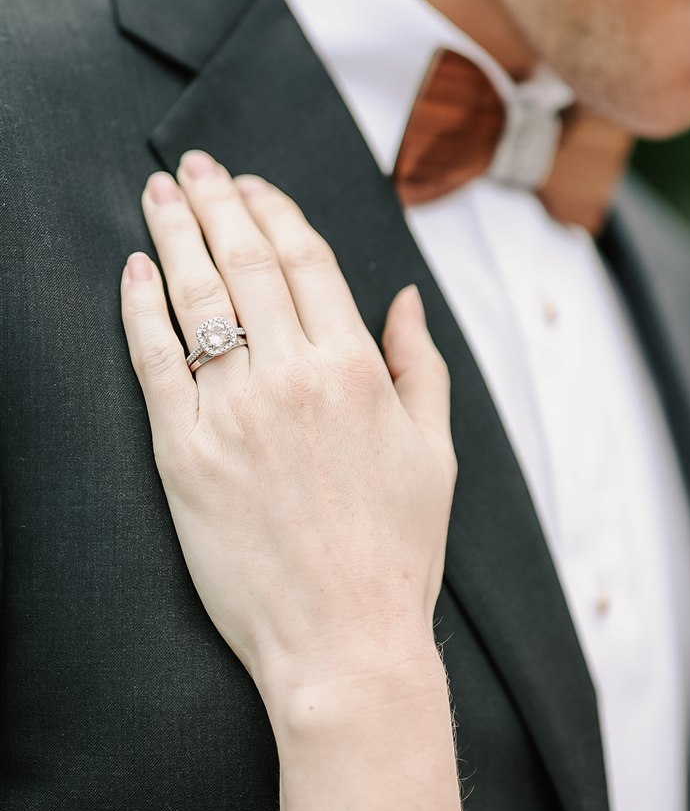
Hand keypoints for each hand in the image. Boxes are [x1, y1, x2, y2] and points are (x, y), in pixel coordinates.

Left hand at [120, 152, 456, 719]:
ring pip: (197, 298)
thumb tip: (404, 298)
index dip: (277, 210)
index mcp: (359, 371)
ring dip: (174, 234)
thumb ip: (418, 366)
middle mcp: (294, 379)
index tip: (255, 183)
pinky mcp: (184, 457)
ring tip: (159, 194)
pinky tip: (134, 272)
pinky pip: (154, 362)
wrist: (345, 644)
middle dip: (218, 201)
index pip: (308, 260)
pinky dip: (140, 309)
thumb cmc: (397, 554)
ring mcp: (234, 415)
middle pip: (247, 261)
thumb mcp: (434, 453)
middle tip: (195, 166)